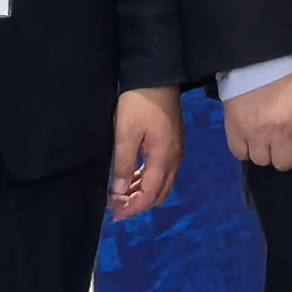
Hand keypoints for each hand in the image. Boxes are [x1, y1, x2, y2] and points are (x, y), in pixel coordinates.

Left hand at [108, 87, 185, 217]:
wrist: (157, 76)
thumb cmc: (138, 104)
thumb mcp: (125, 133)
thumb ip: (124, 164)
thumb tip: (120, 193)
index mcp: (163, 157)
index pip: (150, 194)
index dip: (133, 208)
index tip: (114, 215)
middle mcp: (175, 158)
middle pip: (160, 193)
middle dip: (139, 204)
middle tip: (117, 209)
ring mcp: (177, 150)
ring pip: (163, 183)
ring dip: (144, 193)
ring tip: (121, 195)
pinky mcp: (174, 142)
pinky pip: (164, 171)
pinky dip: (149, 180)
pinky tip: (134, 178)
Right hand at [224, 71, 291, 172]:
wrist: (258, 59)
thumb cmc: (290, 76)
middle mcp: (280, 132)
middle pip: (284, 163)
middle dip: (286, 155)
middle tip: (282, 143)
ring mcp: (255, 133)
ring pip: (261, 161)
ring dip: (265, 153)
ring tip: (265, 141)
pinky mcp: (235, 129)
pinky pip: (240, 154)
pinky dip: (245, 150)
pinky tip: (250, 140)